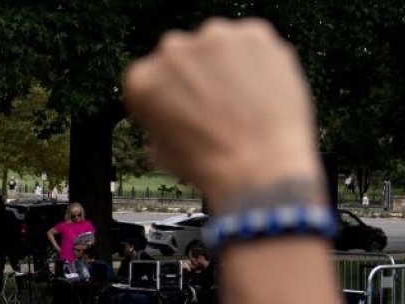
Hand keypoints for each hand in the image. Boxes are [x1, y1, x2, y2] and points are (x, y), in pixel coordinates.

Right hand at [123, 19, 322, 211]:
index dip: (171, 96)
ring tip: (244, 101)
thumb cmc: (207, 168)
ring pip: (218, 46)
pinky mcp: (253, 33)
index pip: (153, 78)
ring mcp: (214, 37)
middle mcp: (172, 50)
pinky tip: (263, 92)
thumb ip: (157, 128)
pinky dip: (258, 61)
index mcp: (142, 79)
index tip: (187, 114)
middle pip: (183, 55)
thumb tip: (164, 125)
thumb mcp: (163, 155)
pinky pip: (253, 43)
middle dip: (197, 75)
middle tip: (218, 106)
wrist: (258, 167)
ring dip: (227, 65)